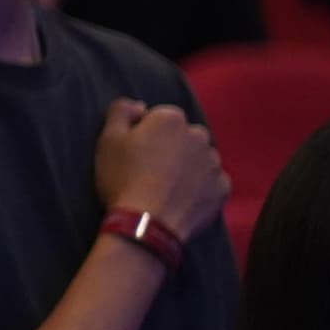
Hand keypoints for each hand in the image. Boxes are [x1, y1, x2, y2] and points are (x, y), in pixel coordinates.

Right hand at [92, 98, 229, 245]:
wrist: (146, 224)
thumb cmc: (123, 179)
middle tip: (150, 171)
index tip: (134, 154)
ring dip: (187, 167)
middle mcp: (198, 136)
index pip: (159, 118)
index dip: (145, 135)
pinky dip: (199, 187)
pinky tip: (180, 199)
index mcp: (170, 119)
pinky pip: (211, 182)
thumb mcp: (107, 139)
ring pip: (199, 158)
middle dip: (171, 148)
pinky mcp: (222, 188)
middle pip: (184, 136)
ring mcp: (213, 163)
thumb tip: (139, 105)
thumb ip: (121, 111)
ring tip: (166, 187)